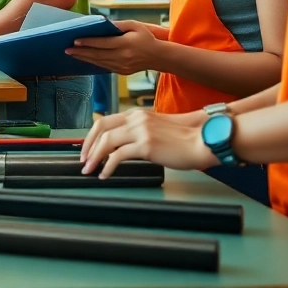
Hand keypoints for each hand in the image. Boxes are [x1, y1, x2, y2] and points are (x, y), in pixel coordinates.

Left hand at [65, 20, 163, 74]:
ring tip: (72, 54)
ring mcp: (122, 66)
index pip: (103, 43)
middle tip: (67, 49)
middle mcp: (122, 57)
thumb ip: (119, 24)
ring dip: (84, 58)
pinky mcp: (121, 72)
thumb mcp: (135, 26)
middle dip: (81, 52)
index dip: (88, 42)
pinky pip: (104, 67)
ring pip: (99, 62)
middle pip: (97, 55)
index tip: (75, 40)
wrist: (158, 57)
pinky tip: (85, 59)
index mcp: (125, 44)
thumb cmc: (146, 38)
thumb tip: (103, 23)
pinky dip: (93, 63)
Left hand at [80, 109, 216, 178]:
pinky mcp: (146, 145)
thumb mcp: (157, 128)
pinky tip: (105, 174)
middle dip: (88, 145)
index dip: (92, 135)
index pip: (105, 120)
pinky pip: (118, 156)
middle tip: (83, 160)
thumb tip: (125, 145)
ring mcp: (141, 131)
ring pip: (106, 141)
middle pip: (101, 128)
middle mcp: (136, 119)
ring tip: (90, 170)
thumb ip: (140, 132)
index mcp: (137, 114)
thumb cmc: (185, 139)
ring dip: (94, 157)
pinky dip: (107, 166)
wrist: (203, 140)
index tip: (87, 148)